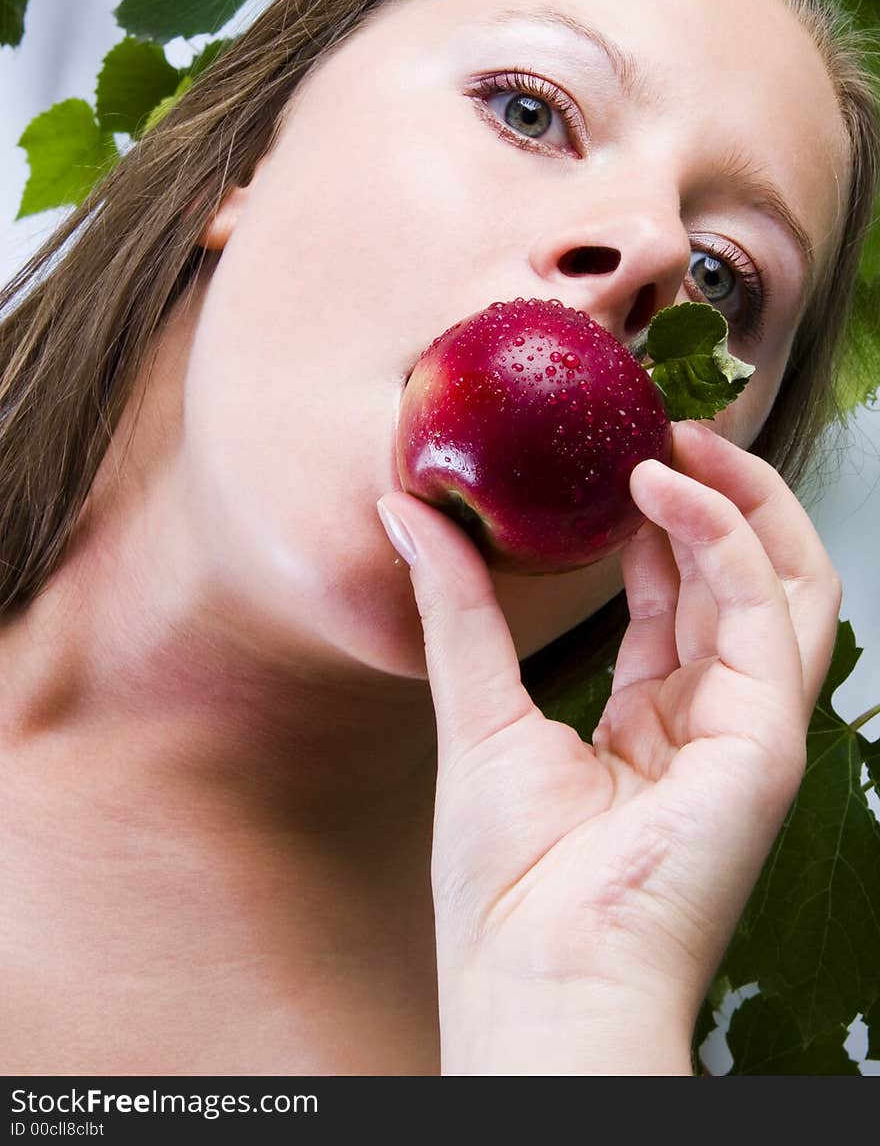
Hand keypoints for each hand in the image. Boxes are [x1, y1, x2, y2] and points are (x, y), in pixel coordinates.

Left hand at [376, 421, 841, 1074]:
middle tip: (659, 422)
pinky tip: (661, 483)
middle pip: (738, 578)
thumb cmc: (505, 884)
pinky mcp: (767, 738)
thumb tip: (406, 512)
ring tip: (672, 431)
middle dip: (711, 493)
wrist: (537, 982)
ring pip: (781, 579)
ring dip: (735, 496)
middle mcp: (708, 719)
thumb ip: (457, 607)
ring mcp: (747, 727)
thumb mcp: (475, 712)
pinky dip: (722, 534)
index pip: (672, 597)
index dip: (653, 520)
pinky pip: (762, 607)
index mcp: (650, 723)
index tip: (613, 453)